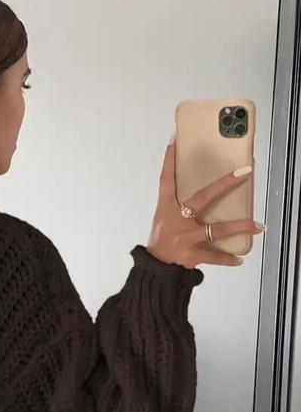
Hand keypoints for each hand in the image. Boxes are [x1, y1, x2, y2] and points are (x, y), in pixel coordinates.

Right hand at [146, 139, 264, 268]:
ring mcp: (186, 237)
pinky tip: (239, 259)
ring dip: (239, 227)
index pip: (166, 181)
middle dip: (224, 185)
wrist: (155, 268)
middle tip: (244, 173)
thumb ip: (180, 208)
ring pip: (217, 229)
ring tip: (257, 226)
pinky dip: (226, 258)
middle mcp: (178, 219)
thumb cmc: (161, 241)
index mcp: (166, 208)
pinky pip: (214, 256)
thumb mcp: (164, 220)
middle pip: (203, 197)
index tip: (174, 143)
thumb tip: (204, 195)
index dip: (169, 162)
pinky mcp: (192, 254)